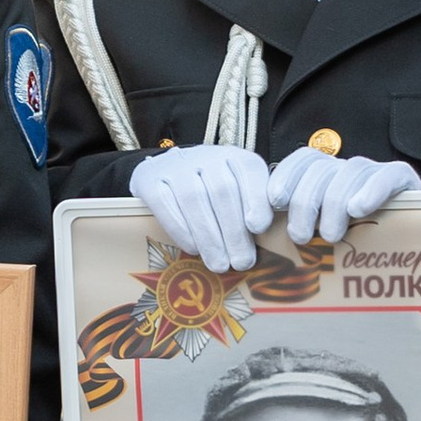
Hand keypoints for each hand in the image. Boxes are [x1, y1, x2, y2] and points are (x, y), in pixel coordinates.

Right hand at [126, 143, 271, 269]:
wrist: (164, 174)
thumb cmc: (209, 193)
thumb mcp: (236, 193)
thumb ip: (254, 210)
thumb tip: (271, 242)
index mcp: (233, 157)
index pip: (249, 170)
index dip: (256, 198)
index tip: (259, 227)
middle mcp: (205, 156)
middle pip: (222, 190)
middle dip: (234, 231)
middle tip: (242, 262)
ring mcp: (175, 166)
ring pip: (194, 199)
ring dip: (209, 237)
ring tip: (220, 264)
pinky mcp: (149, 179)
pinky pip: (165, 204)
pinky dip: (181, 229)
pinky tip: (193, 248)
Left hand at [263, 146, 420, 244]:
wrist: (408, 244)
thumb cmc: (354, 247)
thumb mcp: (320, 236)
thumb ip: (297, 228)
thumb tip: (262, 235)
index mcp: (325, 175)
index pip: (302, 159)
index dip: (286, 176)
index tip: (274, 202)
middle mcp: (347, 168)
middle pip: (321, 169)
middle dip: (305, 202)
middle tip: (300, 237)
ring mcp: (376, 172)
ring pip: (350, 172)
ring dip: (334, 204)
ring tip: (330, 235)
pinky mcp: (403, 180)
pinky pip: (388, 175)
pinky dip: (371, 191)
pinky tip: (358, 210)